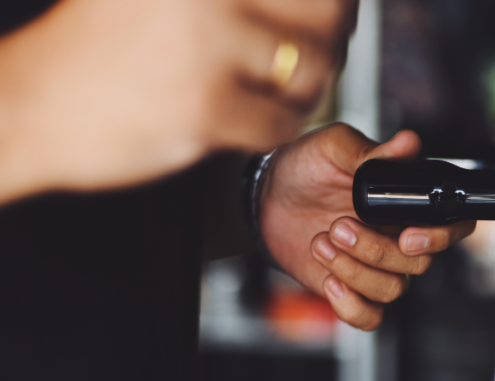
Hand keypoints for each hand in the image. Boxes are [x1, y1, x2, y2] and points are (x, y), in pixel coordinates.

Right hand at [0, 0, 354, 203]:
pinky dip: (272, 128)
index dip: (334, 2)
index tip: (336, 15)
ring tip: (273, 91)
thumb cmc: (102, 48)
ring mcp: (204, 49)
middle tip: (314, 57)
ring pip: (309, 72)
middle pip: (322, 17)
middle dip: (329, 44)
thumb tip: (329, 5)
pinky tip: (246, 120)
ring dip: (304, 90)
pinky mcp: (204, 109)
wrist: (33, 104)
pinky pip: (279, 124)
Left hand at [260, 123, 476, 329]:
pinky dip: (351, 306)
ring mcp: (378, 267)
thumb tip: (409, 143)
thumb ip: (371, 151)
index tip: (407, 235)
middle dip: (376, 249)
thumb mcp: (333, 147)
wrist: (265, 199)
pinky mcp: (353, 290)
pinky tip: (329, 280)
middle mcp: (401, 238)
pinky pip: (371, 317)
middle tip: (339, 225)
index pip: (454, 226)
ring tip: (322, 242)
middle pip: (418, 263)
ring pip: (393, 289)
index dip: (442, 237)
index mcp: (408, 203)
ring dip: (354, 270)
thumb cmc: (305, 168)